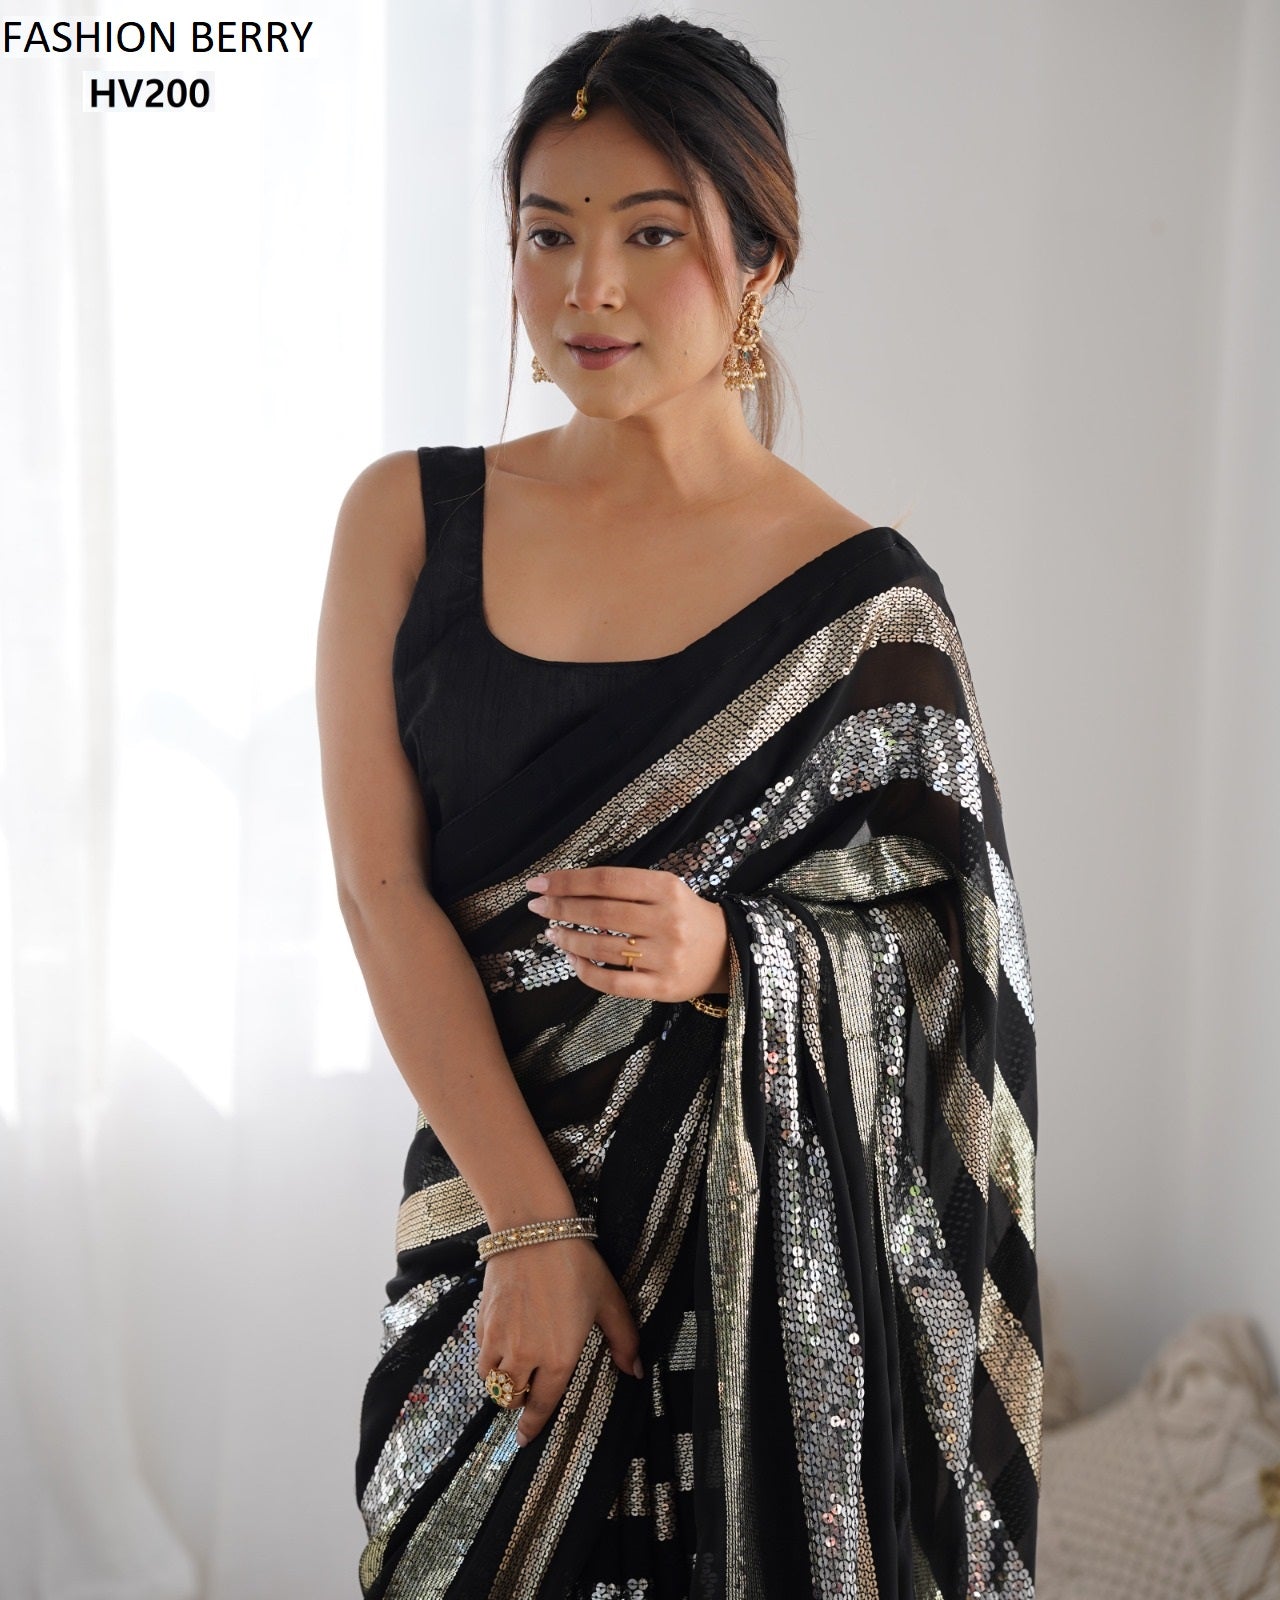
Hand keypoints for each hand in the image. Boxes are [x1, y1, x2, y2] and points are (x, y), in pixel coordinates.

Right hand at [474, 1236, 642, 1447]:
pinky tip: (501, 1346)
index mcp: (558, 1358)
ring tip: (512, 1374)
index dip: (532, 1426)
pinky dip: (489, 1359)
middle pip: (511, 1398)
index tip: (523, 1440)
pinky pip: (481, 1354)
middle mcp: (524, 1356)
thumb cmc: (576, 1265)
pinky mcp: (482, 1322)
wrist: (534, 1231)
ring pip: (491, 1380)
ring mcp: (499, 1339)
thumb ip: (624, 1340)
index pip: (541, 1405)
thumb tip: (635, 1371)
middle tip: (525, 1397)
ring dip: (501, 1383)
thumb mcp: (609, 1301)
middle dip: (518, 1403)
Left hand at [525, 865, 730, 1001]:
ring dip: (568, 939)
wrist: (729, 952)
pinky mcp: (663, 988)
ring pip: (602, 948)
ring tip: (552, 933)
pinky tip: (572, 960)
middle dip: (560, 908)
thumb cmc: (685, 916)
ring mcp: (666, 957)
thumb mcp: (665, 890)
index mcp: (667, 889)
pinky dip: (585, 971)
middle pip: (600, 912)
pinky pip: (613, 983)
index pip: (606, 881)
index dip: (567, 881)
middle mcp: (667, 921)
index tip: (538, 884)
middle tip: (537, 907)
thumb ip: (624, 888)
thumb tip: (567, 889)